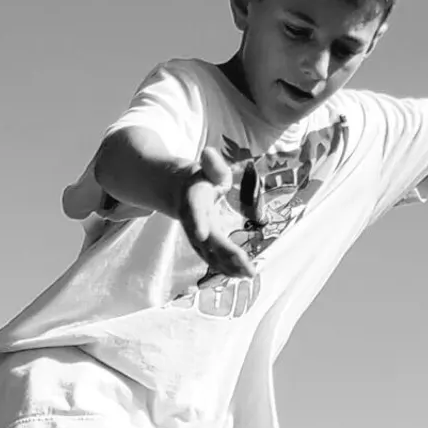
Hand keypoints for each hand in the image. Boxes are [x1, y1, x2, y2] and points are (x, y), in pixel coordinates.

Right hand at [177, 145, 262, 279]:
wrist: (179, 192)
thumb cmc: (201, 178)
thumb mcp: (207, 168)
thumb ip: (212, 165)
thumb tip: (208, 153)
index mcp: (194, 200)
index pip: (194, 212)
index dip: (197, 223)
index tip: (202, 236)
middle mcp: (193, 221)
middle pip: (207, 240)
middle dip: (226, 255)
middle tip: (247, 267)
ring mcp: (196, 236)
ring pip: (210, 254)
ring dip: (228, 267)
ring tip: (249, 274)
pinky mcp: (202, 246)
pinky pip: (213, 259)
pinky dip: (226, 268)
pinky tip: (242, 275)